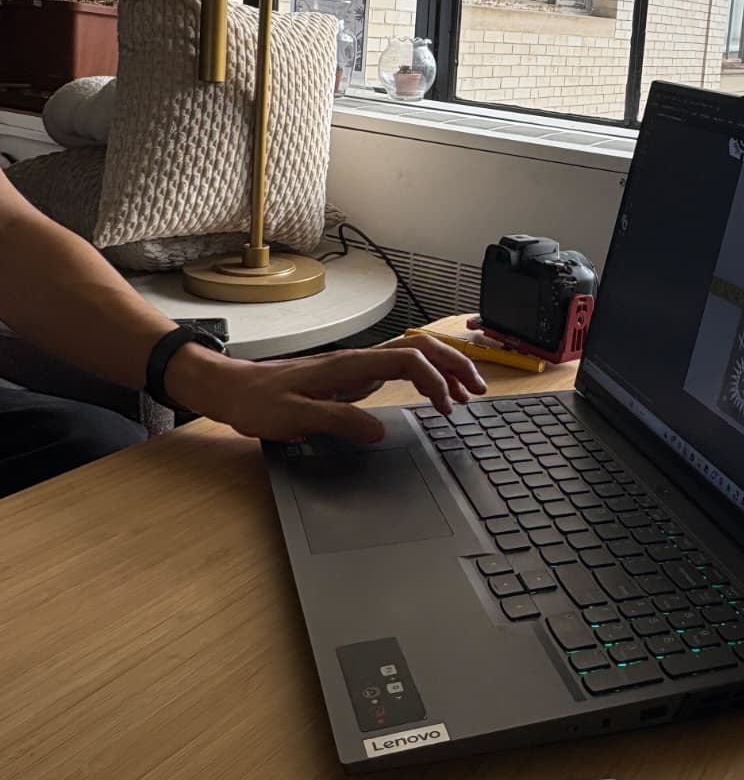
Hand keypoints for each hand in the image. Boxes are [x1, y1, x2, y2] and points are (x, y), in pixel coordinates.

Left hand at [166, 332, 486, 444]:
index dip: (435, 378)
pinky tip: (432, 393)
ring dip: (443, 367)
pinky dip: (424, 376)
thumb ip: (337, 421)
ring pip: (412, 355)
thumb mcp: (292, 417)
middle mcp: (356, 361)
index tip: (448, 405)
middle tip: (477, 390)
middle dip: (454, 364)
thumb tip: (380, 430)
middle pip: (419, 349)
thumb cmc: (256, 401)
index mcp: (347, 366)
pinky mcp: (350, 378)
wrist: (229, 388)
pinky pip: (398, 368)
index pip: (407, 359)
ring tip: (467, 391)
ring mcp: (355, 368)